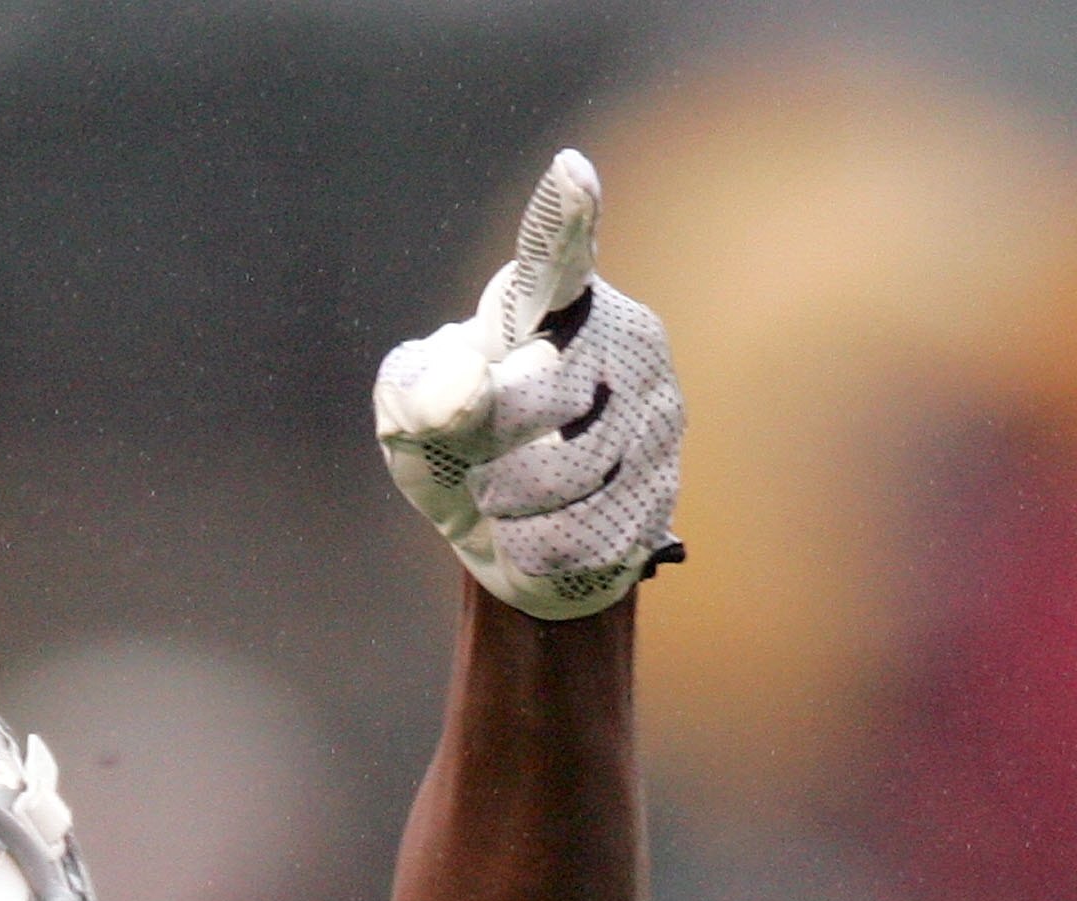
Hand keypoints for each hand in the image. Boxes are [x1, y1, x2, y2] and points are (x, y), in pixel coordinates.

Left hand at [372, 149, 682, 620]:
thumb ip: (415, 392)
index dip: (561, 222)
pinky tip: (539, 535)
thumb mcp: (410, 421)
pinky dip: (540, 549)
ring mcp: (656, 409)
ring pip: (569, 475)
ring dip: (512, 508)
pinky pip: (589, 532)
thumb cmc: (458, 452)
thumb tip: (463, 394)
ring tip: (508, 501)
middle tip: (480, 463)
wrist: (513, 539)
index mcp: (550, 305)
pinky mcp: (666, 483)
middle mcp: (622, 337)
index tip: (567, 174)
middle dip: (492, 444)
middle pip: (543, 393)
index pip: (554, 262)